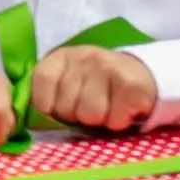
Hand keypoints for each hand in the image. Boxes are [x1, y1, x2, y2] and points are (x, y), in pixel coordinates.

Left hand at [26, 43, 157, 133]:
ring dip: (99, 120)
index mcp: (62, 56)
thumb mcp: (68, 82)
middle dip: (76, 116)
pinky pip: (115, 119)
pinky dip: (118, 122)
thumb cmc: (96, 86)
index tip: (57, 110)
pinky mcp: (132, 84)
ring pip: (90, 114)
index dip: (47, 105)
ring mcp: (109, 67)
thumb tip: (36, 120)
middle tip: (90, 107)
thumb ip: (49, 95)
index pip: (41, 82)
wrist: (142, 74)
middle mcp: (84, 56)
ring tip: (106, 109)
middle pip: (65, 106)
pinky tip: (122, 110)